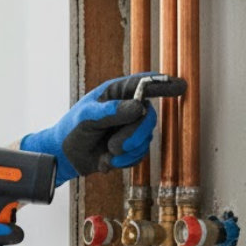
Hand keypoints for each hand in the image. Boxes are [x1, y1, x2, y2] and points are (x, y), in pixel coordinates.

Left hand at [20, 73, 183, 185]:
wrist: (64, 157)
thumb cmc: (71, 130)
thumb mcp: (86, 117)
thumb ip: (111, 111)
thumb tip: (139, 107)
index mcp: (116, 93)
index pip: (144, 84)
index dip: (164, 84)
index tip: (181, 86)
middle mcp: (127, 108)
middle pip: (149, 117)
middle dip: (135, 134)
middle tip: (116, 146)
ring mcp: (130, 128)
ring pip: (146, 138)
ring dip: (127, 150)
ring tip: (107, 152)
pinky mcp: (130, 147)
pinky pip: (140, 154)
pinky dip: (125, 161)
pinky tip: (108, 160)